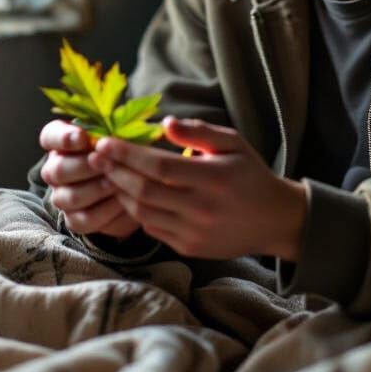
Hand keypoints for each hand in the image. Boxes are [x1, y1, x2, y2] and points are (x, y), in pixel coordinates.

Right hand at [38, 119, 141, 238]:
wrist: (134, 182)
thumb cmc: (122, 150)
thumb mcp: (117, 134)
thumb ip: (108, 132)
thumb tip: (110, 136)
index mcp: (60, 143)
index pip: (49, 136)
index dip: (63, 138)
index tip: (82, 136)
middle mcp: (55, 170)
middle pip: (58, 170)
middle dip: (85, 166)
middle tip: (106, 162)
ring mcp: (62, 196)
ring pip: (71, 197)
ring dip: (97, 189)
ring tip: (118, 182)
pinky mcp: (75, 219)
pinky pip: (85, 219)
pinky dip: (106, 210)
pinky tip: (122, 200)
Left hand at [88, 116, 307, 259]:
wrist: (274, 220)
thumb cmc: (251, 174)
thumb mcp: (233, 143)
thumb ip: (198, 132)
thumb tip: (164, 123)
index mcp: (213, 178)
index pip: (160, 167)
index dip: (129, 155)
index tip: (106, 142)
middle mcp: (202, 208)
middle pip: (144, 191)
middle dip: (115, 171)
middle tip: (96, 155)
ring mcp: (194, 232)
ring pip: (143, 213)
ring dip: (121, 192)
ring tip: (108, 173)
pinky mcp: (189, 248)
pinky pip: (153, 229)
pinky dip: (136, 211)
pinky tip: (129, 194)